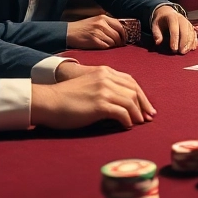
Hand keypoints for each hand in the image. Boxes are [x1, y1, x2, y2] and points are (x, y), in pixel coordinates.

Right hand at [31, 64, 155, 129]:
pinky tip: (127, 126)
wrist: (48, 101)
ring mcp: (103, 90)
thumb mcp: (87, 84)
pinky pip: (122, 113)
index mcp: (104, 72)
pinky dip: (127, 120)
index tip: (146, 106)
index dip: (141, 94)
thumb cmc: (65, 97)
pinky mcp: (100, 104)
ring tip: (138, 123)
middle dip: (144, 104)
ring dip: (137, 114)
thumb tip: (120, 101)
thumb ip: (103, 87)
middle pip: (134, 90)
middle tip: (149, 117)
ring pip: (130, 101)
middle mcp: (106, 78)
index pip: (130, 81)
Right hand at [65, 14, 127, 49]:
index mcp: (103, 18)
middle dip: (119, 41)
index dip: (124, 34)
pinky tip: (102, 46)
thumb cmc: (83, 28)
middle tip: (118, 45)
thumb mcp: (96, 21)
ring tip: (108, 45)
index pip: (120, 26)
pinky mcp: (93, 40)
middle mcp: (101, 24)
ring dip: (112, 45)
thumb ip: (108, 24)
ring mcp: (97, 32)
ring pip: (112, 41)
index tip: (124, 39)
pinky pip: (106, 46)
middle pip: (118, 35)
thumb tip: (121, 31)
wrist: (68, 32)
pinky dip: (106, 48)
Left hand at [152, 6, 196, 53]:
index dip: (174, 39)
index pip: (174, 29)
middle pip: (185, 31)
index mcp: (172, 17)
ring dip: (189, 43)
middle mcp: (182, 19)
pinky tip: (192, 48)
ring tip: (185, 52)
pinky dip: (194, 41)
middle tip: (181, 52)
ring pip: (191, 33)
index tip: (173, 49)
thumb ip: (156, 34)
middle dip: (184, 42)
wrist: (167, 13)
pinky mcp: (191, 27)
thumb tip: (158, 42)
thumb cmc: (161, 21)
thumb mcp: (155, 25)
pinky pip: (195, 34)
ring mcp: (188, 22)